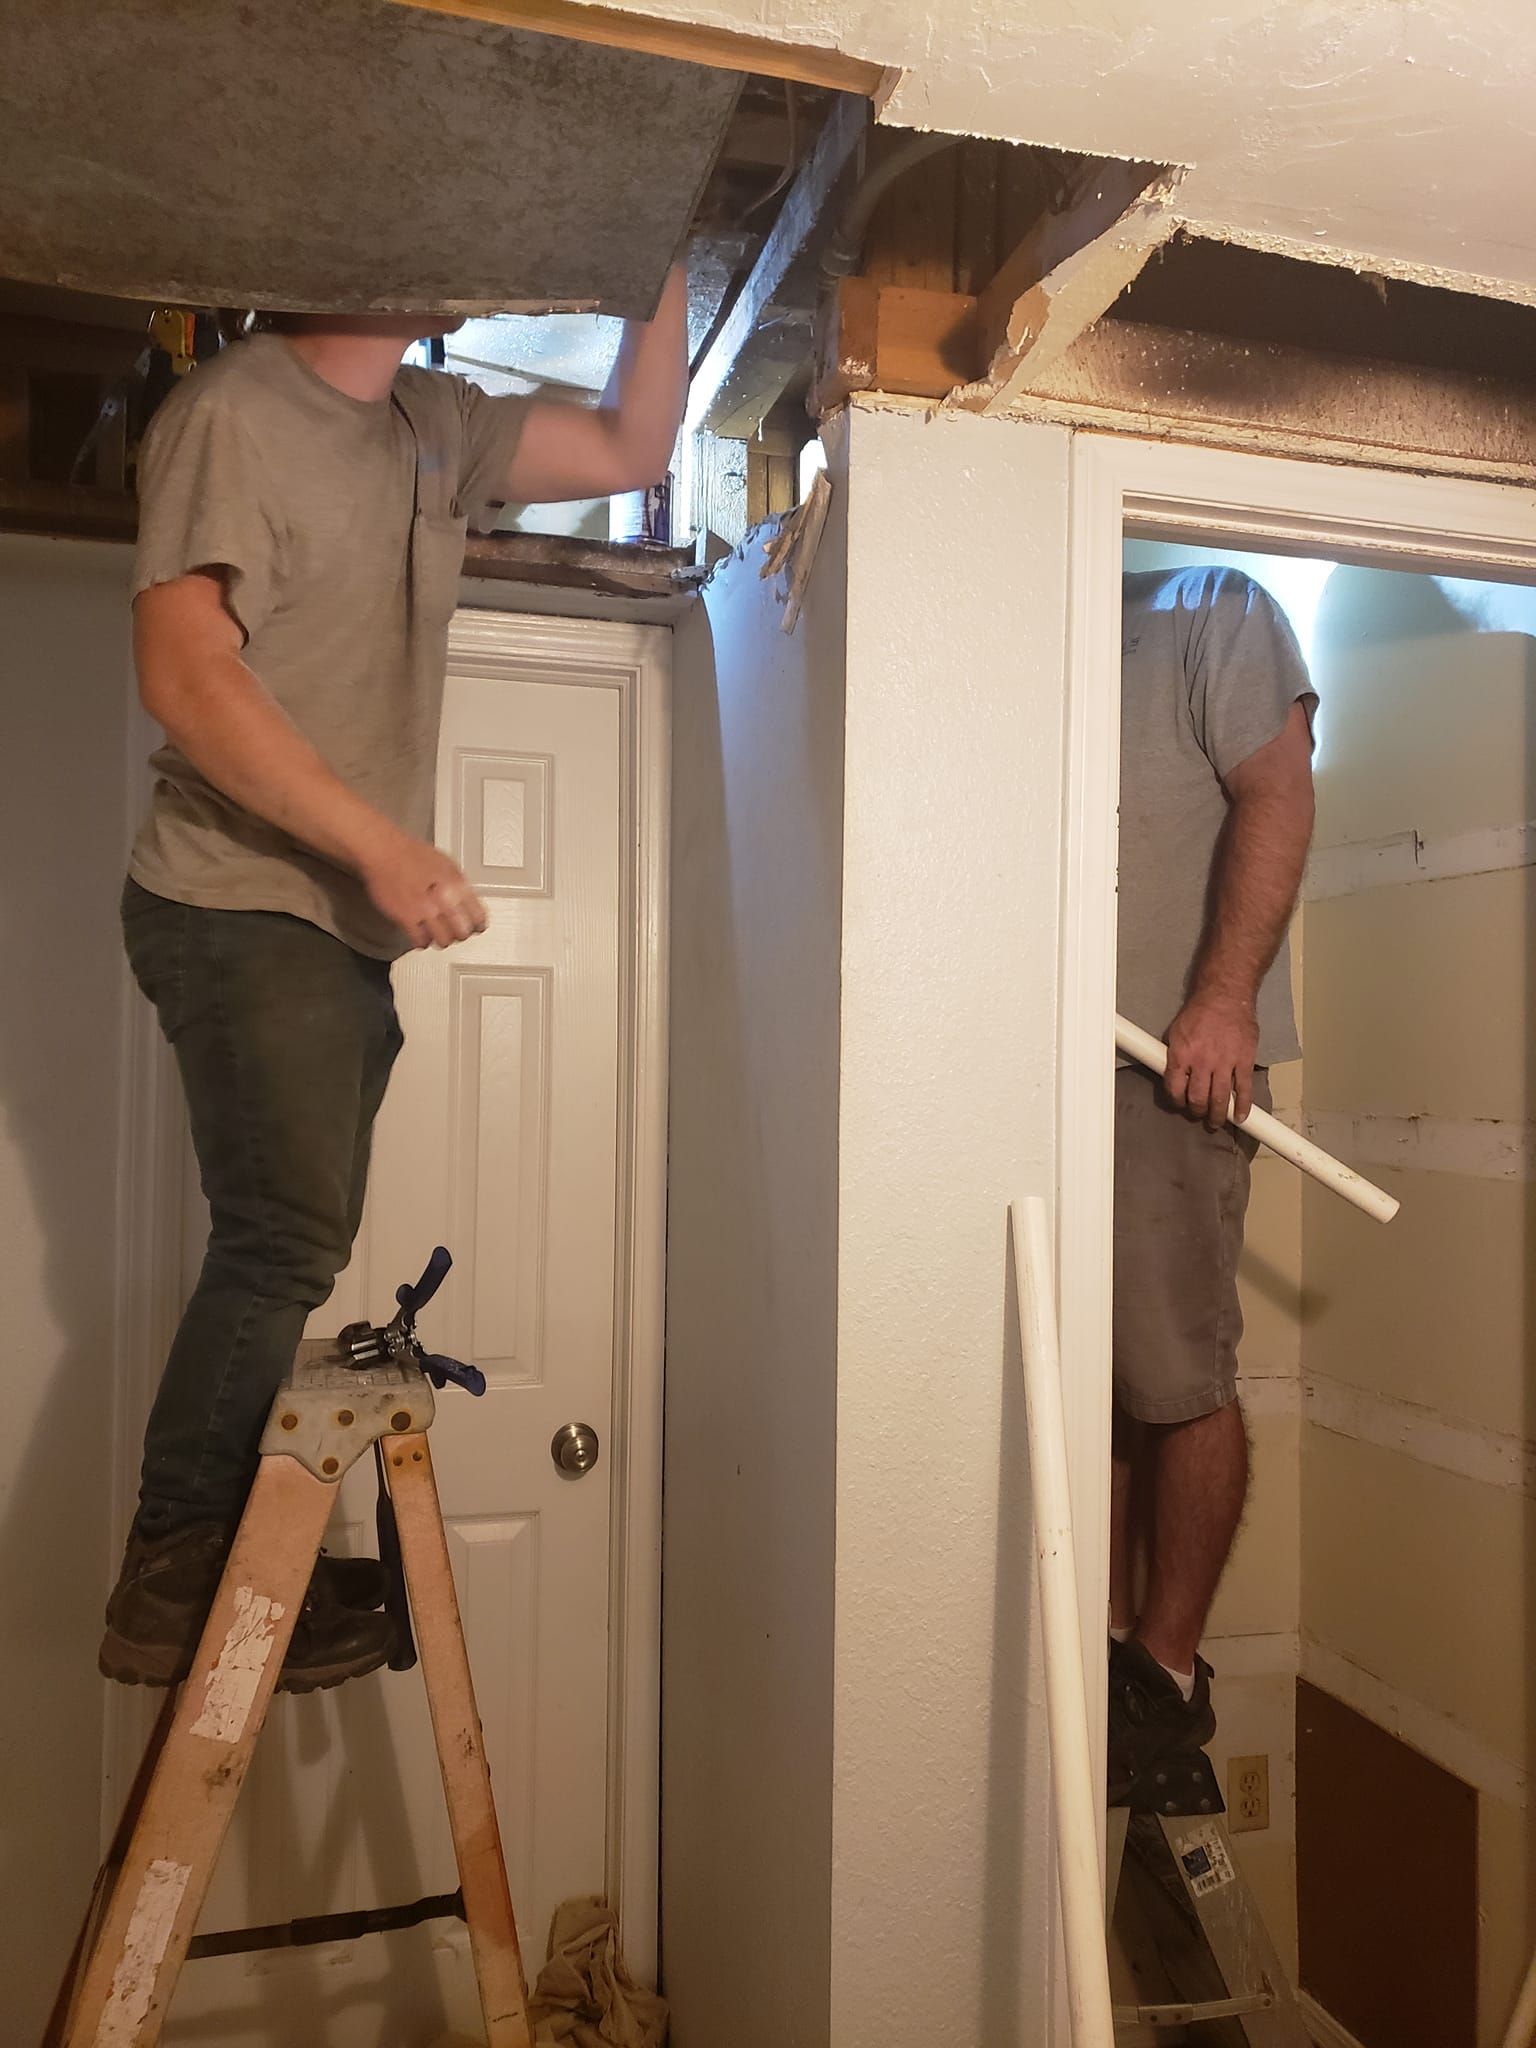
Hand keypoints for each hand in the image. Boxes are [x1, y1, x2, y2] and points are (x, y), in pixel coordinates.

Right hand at [359, 831, 487, 949]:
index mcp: (457, 883)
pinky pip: (420, 941)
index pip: (478, 916)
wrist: (384, 851)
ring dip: (441, 940)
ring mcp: (425, 910)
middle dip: (460, 934)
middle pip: (462, 932)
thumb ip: (457, 885)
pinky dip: (422, 942)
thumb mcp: (445, 864)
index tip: (475, 928)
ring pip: (443, 940)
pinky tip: (420, 937)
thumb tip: (467, 902)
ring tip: (437, 935)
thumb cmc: (410, 853)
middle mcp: (444, 898)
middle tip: (455, 933)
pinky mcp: (406, 918)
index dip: (477, 925)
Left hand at [1163, 992, 1258, 1126]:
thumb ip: (1174, 1055)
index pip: (1174, 1089)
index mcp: (1181, 1054)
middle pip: (1197, 1099)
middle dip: (1197, 1111)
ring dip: (1217, 1115)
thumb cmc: (1199, 1011)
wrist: (1225, 995)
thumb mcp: (1176, 1032)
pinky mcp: (1244, 1060)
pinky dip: (1242, 1106)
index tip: (1180, 1104)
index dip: (1176, 1102)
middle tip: (1199, 1114)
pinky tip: (1240, 1116)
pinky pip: (1244, 1089)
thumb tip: (1172, 1074)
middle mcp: (1201, 1061)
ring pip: (1219, 1099)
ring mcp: (1224, 1062)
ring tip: (1216, 1122)